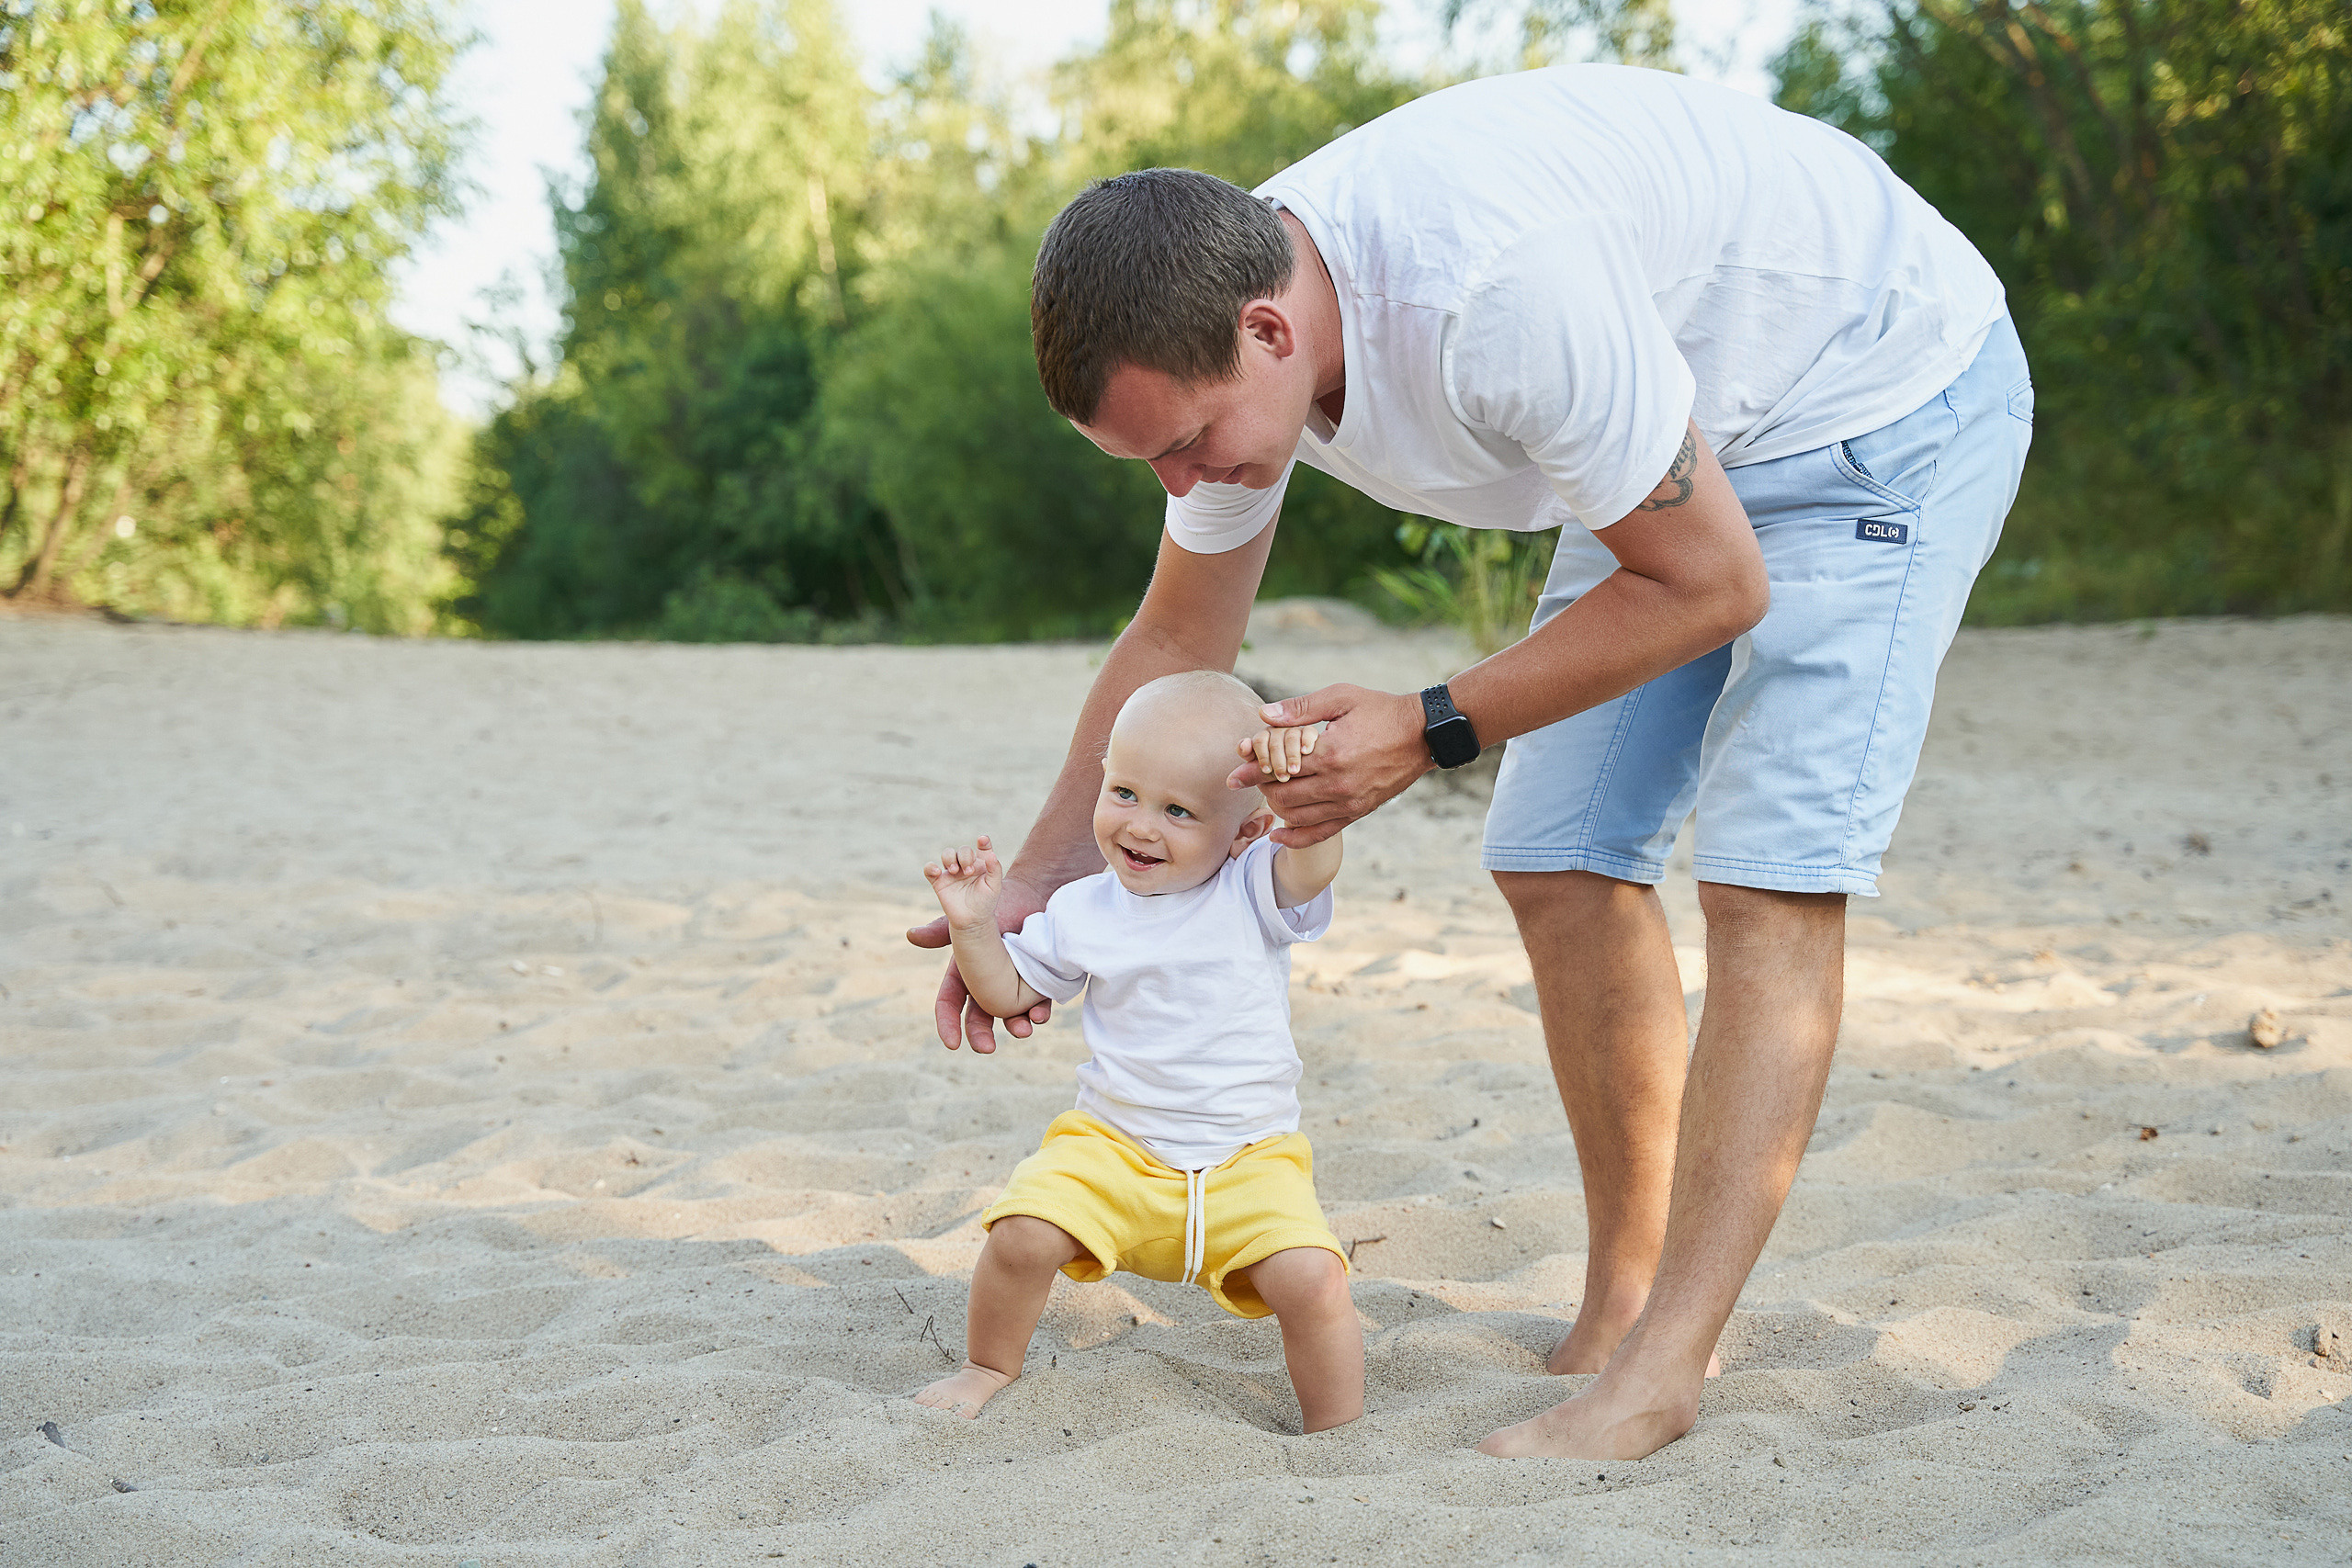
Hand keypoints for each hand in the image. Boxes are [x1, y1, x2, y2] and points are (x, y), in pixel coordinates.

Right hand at [905, 869, 1051, 1053]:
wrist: (1038, 891)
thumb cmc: (1000, 901)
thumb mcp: (970, 918)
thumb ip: (942, 931)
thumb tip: (911, 935)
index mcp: (967, 971)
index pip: (951, 1002)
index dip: (948, 1023)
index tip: (950, 1043)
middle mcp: (990, 982)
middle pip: (981, 1016)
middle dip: (981, 1035)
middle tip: (987, 1048)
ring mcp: (1015, 984)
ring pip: (1011, 1015)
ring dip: (1016, 1026)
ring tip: (1023, 1029)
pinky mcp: (1040, 981)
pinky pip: (1039, 1003)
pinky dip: (1039, 1011)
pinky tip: (1040, 1013)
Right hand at [923, 835, 1005, 929]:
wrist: (972, 920)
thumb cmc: (985, 902)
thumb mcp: (994, 886)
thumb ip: (995, 869)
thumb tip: (992, 854)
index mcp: (981, 864)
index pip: (982, 847)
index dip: (983, 841)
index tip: (983, 840)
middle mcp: (966, 865)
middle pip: (963, 850)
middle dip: (965, 857)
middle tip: (969, 872)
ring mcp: (952, 872)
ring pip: (947, 854)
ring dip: (950, 858)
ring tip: (955, 871)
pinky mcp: (939, 881)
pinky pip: (929, 869)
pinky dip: (930, 867)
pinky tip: (937, 872)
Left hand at [1225, 685, 1430, 845]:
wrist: (1423, 734)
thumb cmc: (1381, 710)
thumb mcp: (1341, 698)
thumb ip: (1301, 708)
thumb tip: (1264, 715)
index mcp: (1330, 754)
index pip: (1278, 768)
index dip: (1251, 771)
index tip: (1233, 773)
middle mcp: (1338, 784)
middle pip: (1283, 795)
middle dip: (1261, 787)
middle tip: (1248, 779)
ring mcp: (1349, 802)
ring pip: (1297, 816)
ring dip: (1276, 807)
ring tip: (1267, 794)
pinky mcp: (1358, 811)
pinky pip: (1321, 833)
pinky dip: (1296, 838)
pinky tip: (1278, 835)